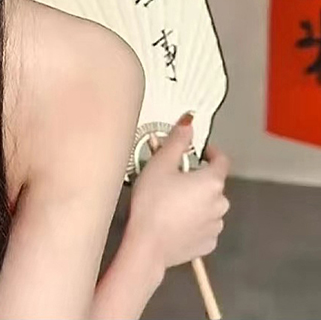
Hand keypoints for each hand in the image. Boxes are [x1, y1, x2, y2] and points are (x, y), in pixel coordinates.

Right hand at [127, 116, 229, 271]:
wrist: (148, 245)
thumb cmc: (153, 200)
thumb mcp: (160, 164)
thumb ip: (177, 141)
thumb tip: (189, 122)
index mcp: (212, 181)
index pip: (220, 159)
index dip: (209, 152)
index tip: (194, 150)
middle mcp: (220, 204)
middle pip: (212, 183)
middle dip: (196, 177)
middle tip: (171, 176)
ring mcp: (215, 226)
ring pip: (208, 205)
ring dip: (196, 199)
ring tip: (170, 200)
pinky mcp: (207, 244)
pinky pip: (203, 225)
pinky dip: (193, 219)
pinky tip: (174, 219)